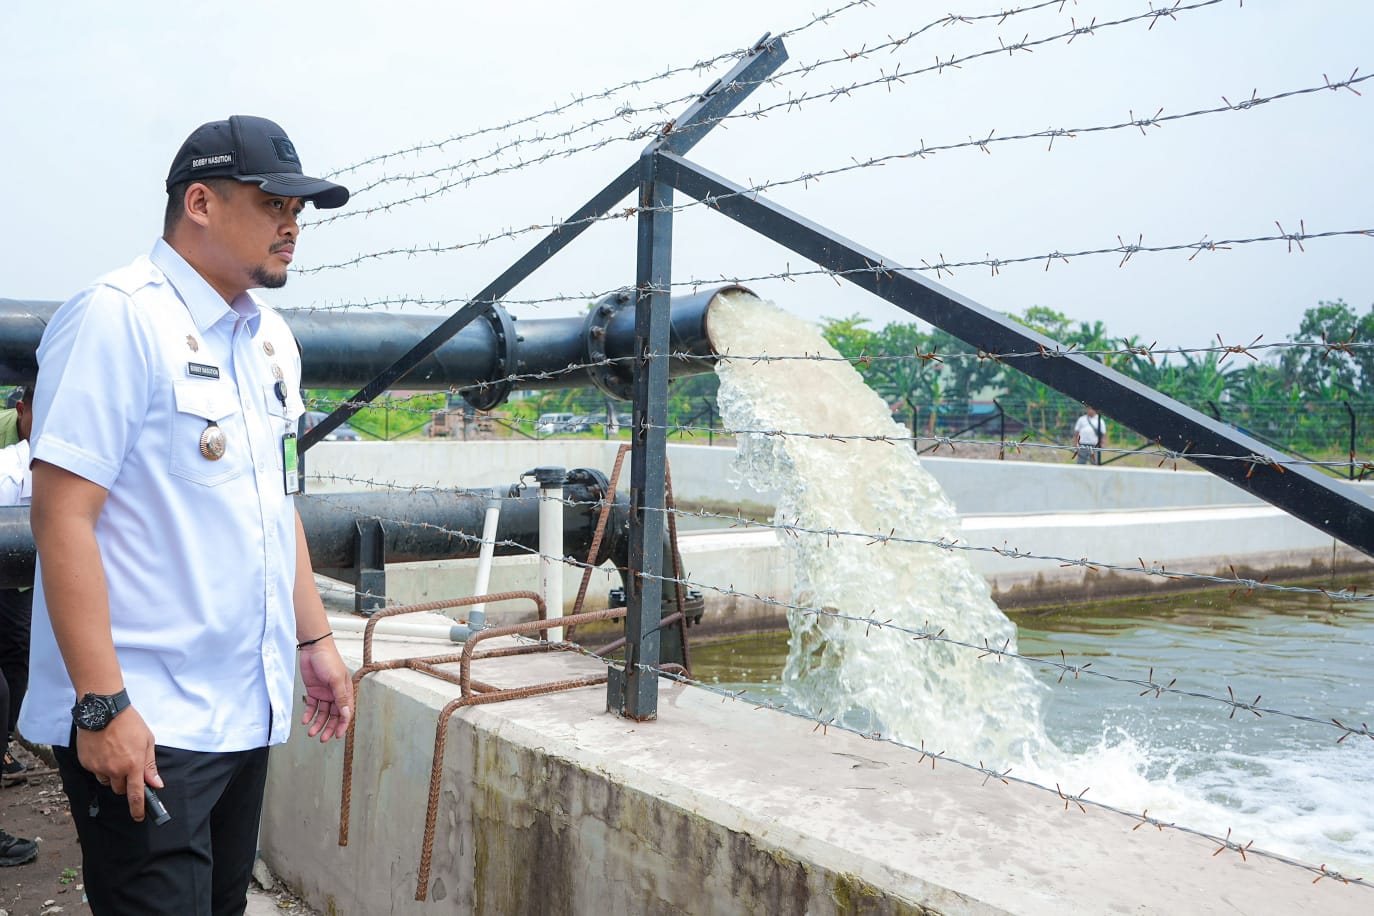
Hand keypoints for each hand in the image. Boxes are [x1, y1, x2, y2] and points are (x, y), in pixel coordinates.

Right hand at [76, 707, 162, 821]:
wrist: (104, 710)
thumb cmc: (130, 723)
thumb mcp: (147, 741)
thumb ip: (150, 765)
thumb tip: (156, 784)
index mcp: (133, 765)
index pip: (136, 795)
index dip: (137, 809)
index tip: (138, 817)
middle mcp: (115, 769)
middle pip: (119, 789)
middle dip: (125, 783)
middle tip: (127, 767)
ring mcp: (99, 767)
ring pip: (106, 781)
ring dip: (112, 775)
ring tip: (115, 754)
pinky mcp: (86, 762)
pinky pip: (95, 771)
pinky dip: (100, 765)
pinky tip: (103, 750)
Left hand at [298, 640, 352, 741]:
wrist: (313, 648)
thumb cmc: (329, 660)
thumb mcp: (336, 680)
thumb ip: (341, 698)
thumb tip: (346, 714)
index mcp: (346, 691)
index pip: (346, 712)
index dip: (342, 725)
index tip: (338, 735)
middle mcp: (336, 694)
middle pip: (334, 715)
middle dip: (329, 728)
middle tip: (323, 739)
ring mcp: (324, 693)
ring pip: (322, 713)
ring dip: (318, 723)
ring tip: (311, 732)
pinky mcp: (313, 691)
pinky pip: (312, 706)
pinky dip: (309, 714)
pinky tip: (305, 721)